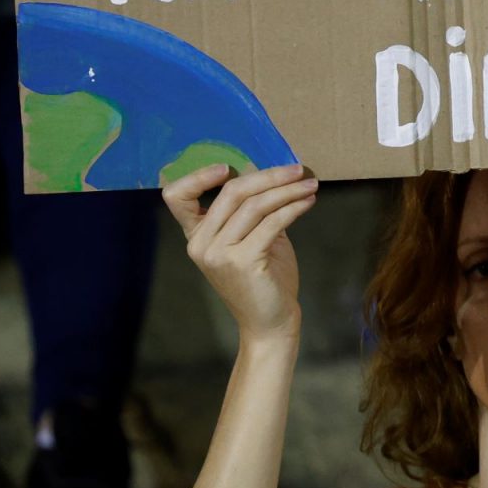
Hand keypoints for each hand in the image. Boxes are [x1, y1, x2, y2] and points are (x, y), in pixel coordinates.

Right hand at [162, 163, 316, 343]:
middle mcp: (201, 244)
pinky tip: (308, 202)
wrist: (270, 321)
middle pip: (232, 192)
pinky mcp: (243, 261)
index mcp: (197, 236)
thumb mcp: (253, 238)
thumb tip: (272, 175)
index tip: (228, 167)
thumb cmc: (265, 279)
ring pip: (255, 205)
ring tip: (310, 185)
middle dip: (270, 176)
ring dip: (288, 190)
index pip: (177, 197)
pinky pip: (272, 222)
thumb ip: (253, 211)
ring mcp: (219, 253)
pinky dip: (294, 207)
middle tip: (299, 171)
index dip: (198, 176)